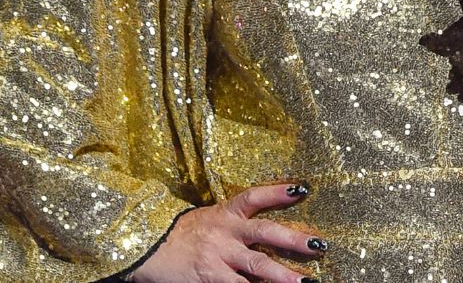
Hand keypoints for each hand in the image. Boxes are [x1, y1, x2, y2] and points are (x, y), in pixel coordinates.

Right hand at [131, 183, 325, 282]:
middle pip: (265, 233)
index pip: (253, 197)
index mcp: (223, 214)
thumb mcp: (204, 220)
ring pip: (257, 266)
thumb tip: (261, 232)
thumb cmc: (176, 236)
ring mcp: (218, 257)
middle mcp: (224, 233)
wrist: (144, 249)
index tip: (302, 189)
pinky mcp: (211, 278)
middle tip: (319, 245)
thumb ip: (230, 224)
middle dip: (293, 239)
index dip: (278, 193)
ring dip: (283, 276)